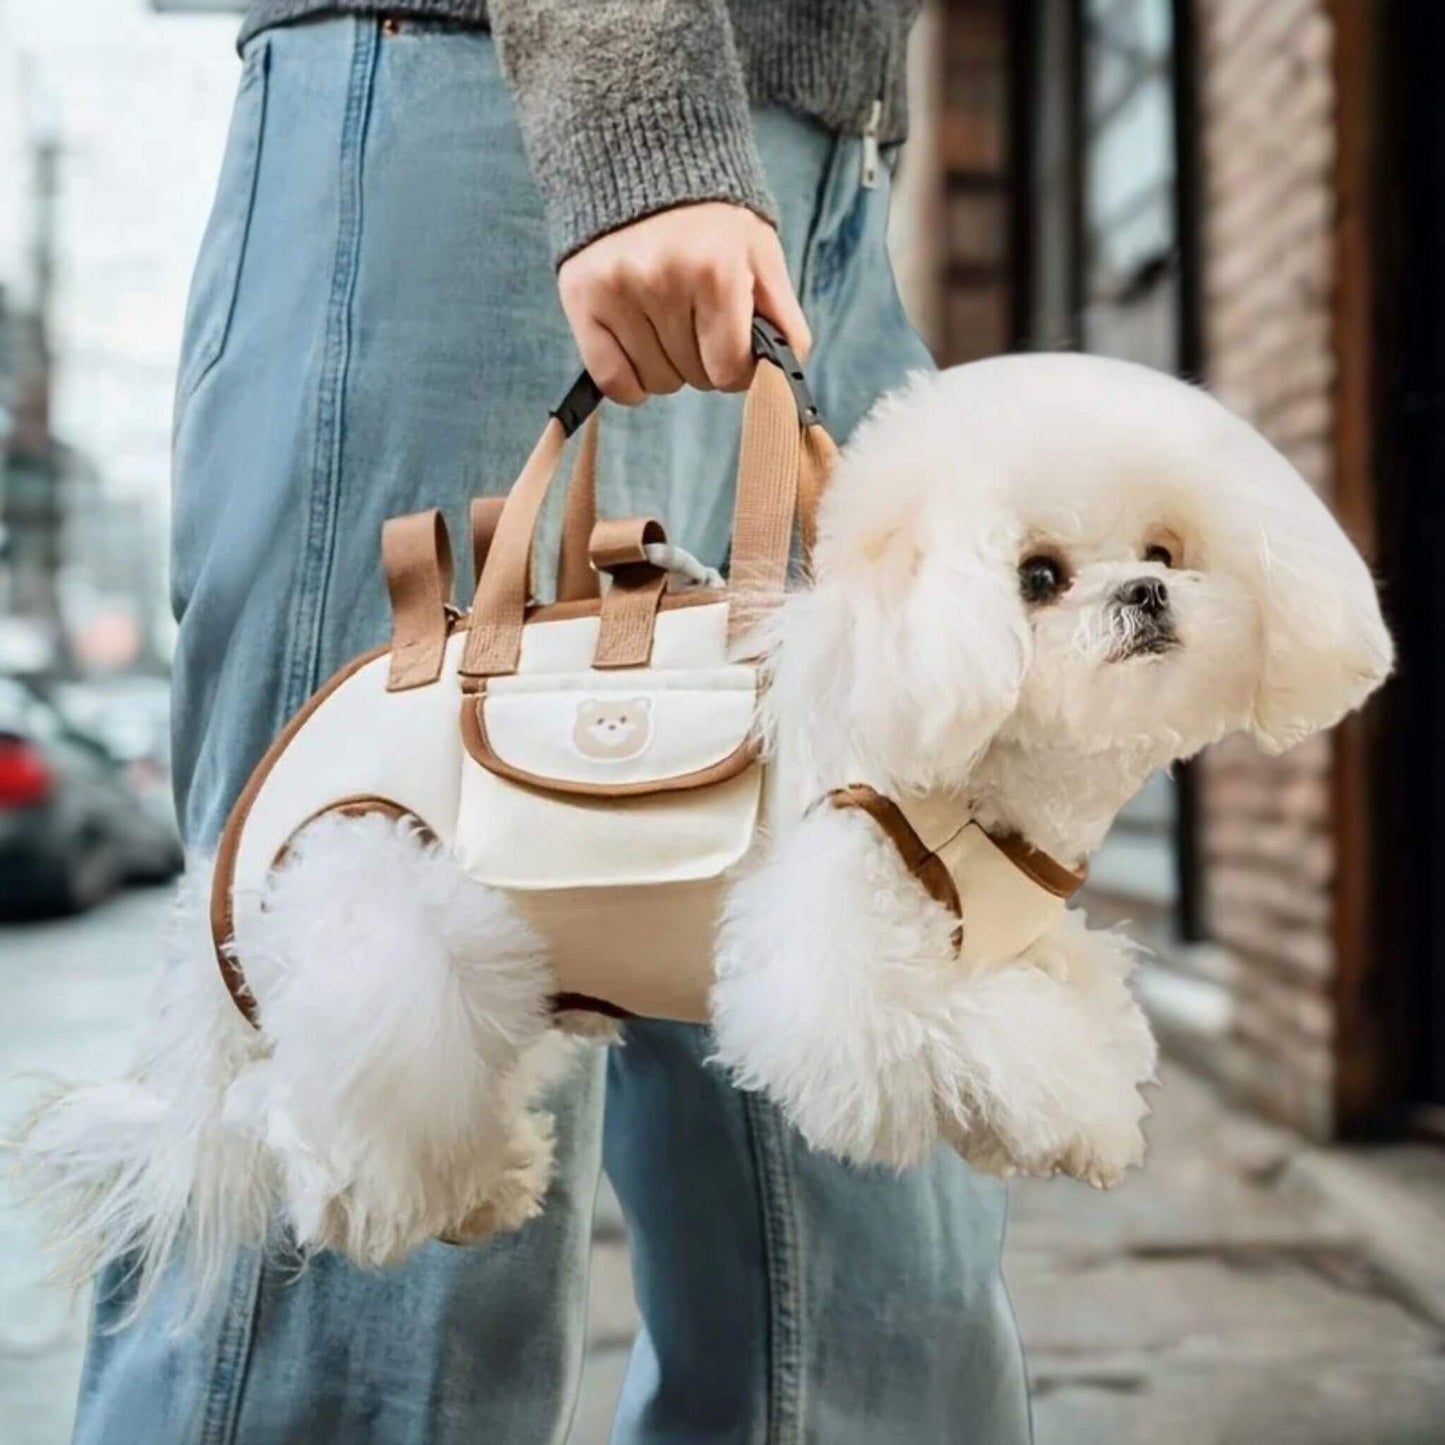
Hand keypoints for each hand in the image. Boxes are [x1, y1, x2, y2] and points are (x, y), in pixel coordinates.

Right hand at [557, 202, 811, 404]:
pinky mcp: (581, 298)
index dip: (738, 368)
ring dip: (669, 367)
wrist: (643, 160)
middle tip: (699, 320)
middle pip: (694, 379)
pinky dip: (631, 381)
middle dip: (704, 361)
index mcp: (714, 269)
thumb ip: (782, 318)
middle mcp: (662, 279)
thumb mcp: (760, 254)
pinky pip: (612, 380)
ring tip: (668, 320)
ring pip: (655, 383)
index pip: (729, 371)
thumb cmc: (711, 220)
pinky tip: (640, 351)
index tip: (735, 346)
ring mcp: (617, 290)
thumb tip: (779, 378)